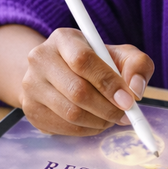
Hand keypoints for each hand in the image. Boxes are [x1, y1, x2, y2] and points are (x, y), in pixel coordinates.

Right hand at [20, 28, 154, 135]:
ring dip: (99, 121)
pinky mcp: (30, 109)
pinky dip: (87, 130)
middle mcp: (40, 59)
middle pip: (77, 91)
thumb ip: (137, 65)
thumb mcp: (119, 55)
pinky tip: (96, 122)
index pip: (83, 61)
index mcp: (63, 39)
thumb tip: (136, 89)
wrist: (59, 73)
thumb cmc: (96, 62)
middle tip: (125, 115)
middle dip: (108, 108)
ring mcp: (31, 85)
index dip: (108, 83)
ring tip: (111, 117)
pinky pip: (64, 127)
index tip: (129, 100)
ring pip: (71, 113)